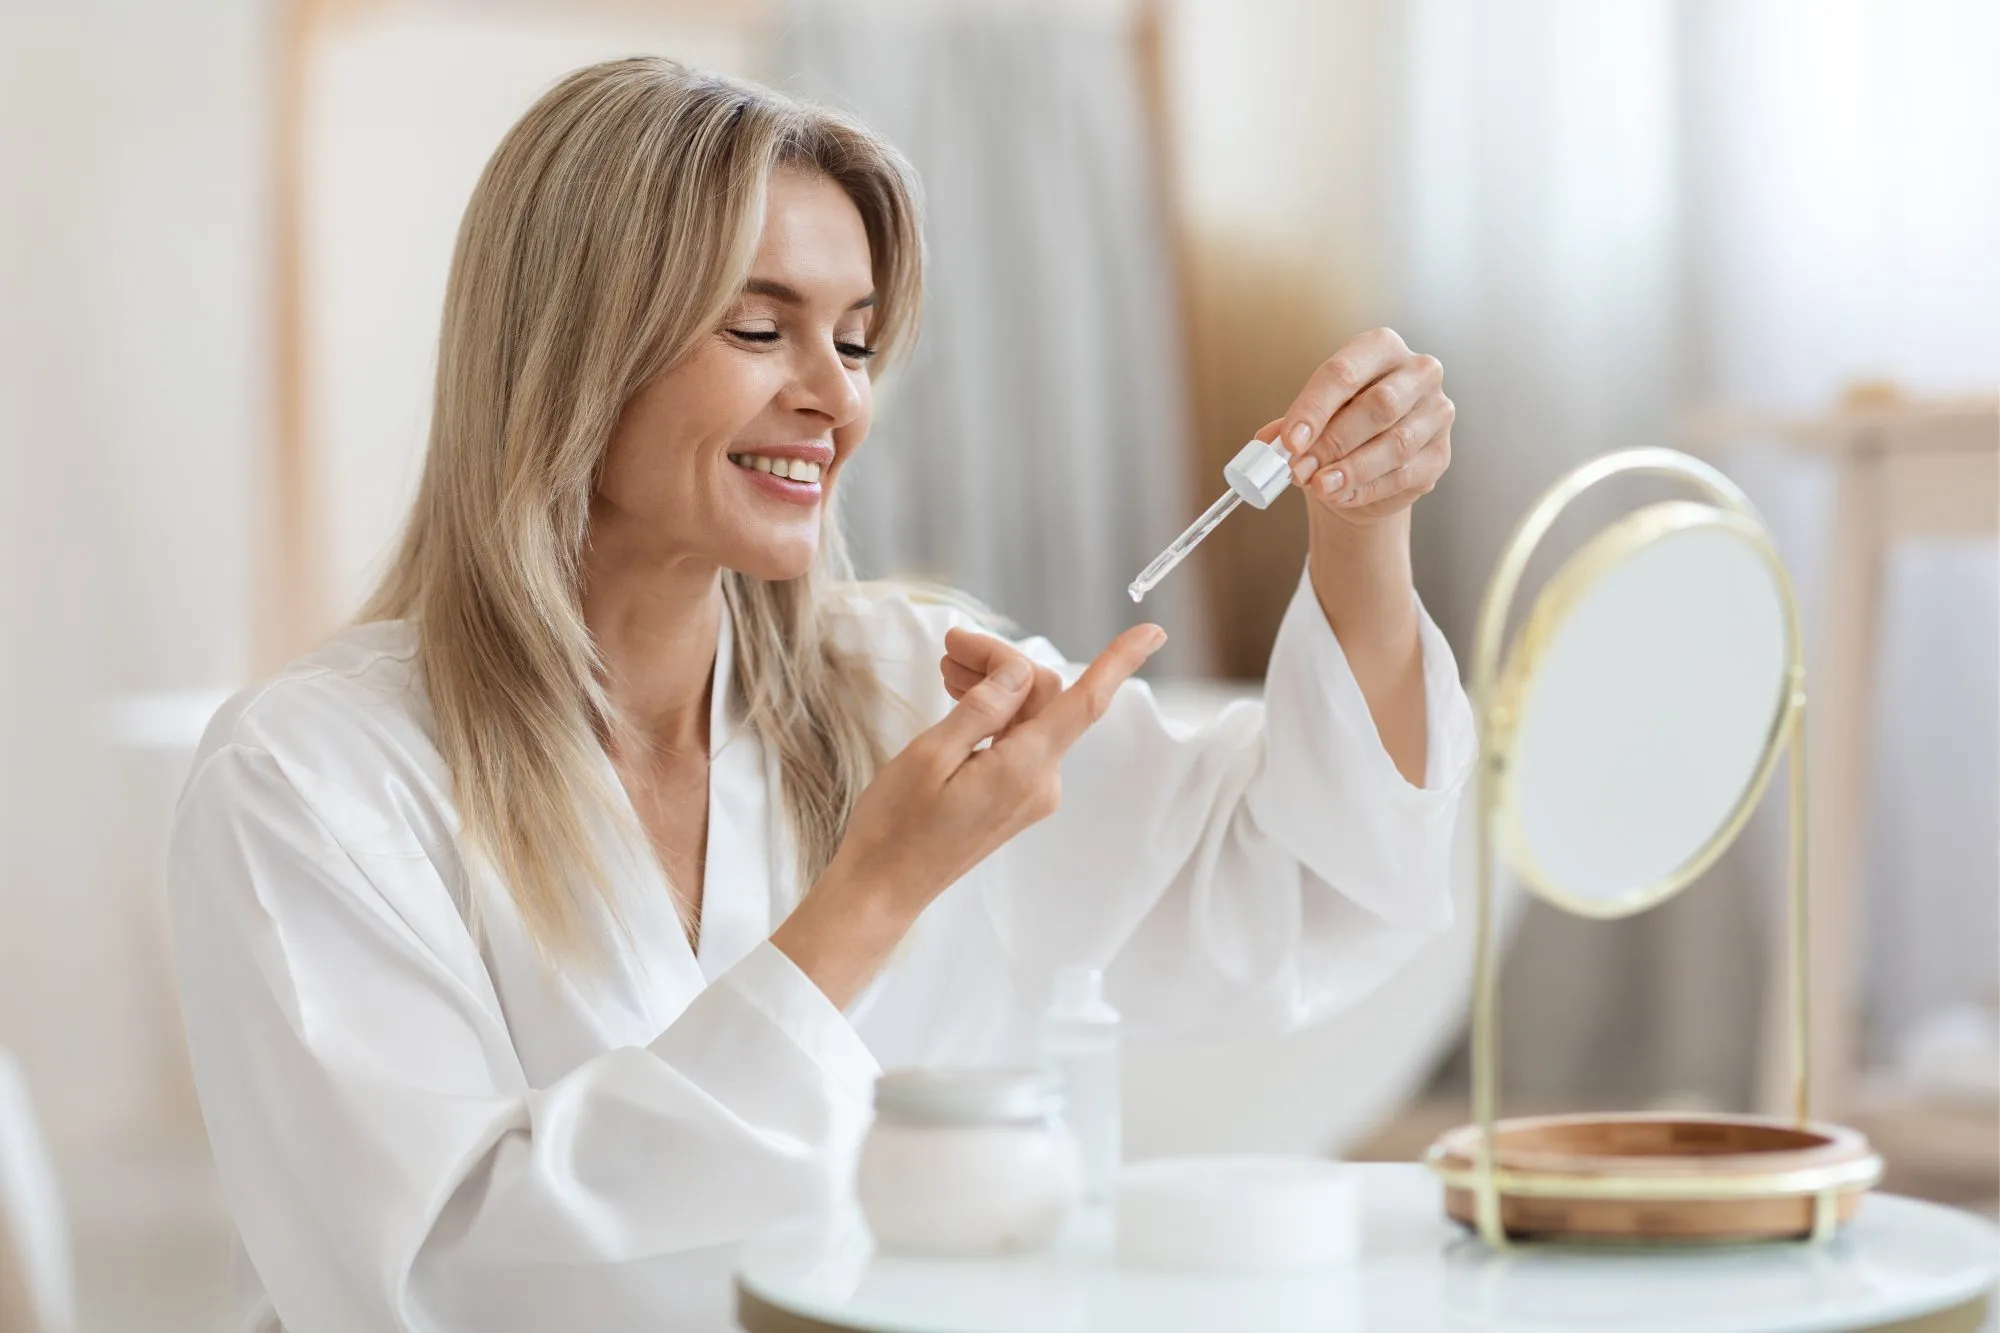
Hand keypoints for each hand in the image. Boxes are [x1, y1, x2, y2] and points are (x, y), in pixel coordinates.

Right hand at [776, 623, 1164, 1003]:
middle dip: (1001, 662)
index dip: (1119, 662)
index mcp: (1023, 769)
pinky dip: (993, 712)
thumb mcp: (930, 754)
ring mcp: (1030, 794)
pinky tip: (959, 696)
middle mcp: (1040, 783)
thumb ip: (982, 707)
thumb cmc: (896, 826)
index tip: (1153, 633)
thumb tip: (1019, 671)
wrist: (882, 888)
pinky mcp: (1015, 799)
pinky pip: (1017, 741)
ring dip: (993, 684)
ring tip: (946, 667)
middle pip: (1042, 696)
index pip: (1086, 704)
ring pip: (1028, 716)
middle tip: (949, 645)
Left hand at [1259, 327, 1454, 525]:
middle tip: (1300, 470)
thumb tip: (1268, 443)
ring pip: (1396, 444)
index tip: (1289, 442)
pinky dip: (1368, 489)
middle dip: (1333, 442)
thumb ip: (1293, 426)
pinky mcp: (1441, 454)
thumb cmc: (1341, 427)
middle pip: (1378, 406)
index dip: (1314, 409)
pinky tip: (1342, 496)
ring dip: (1352, 470)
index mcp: (1381, 348)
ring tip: (1320, 487)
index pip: (1344, 373)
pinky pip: (1405, 474)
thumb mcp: (1314, 418)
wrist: (1369, 465)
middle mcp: (1418, 372)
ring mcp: (1437, 412)